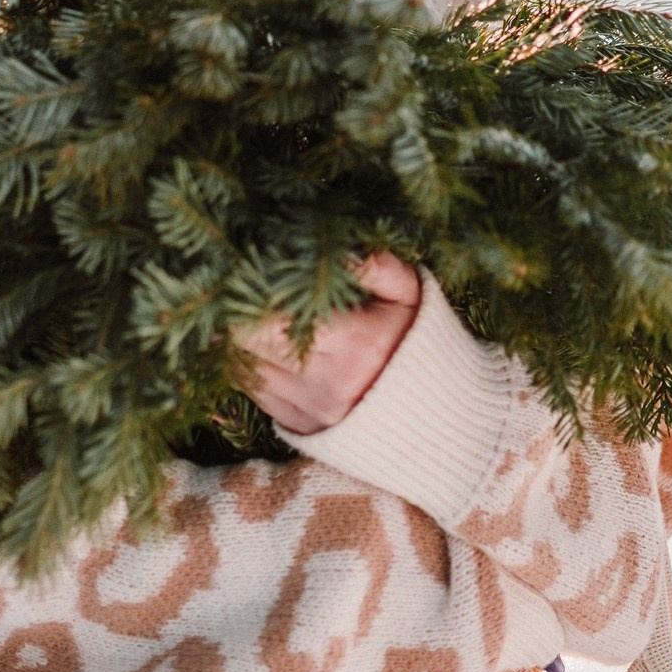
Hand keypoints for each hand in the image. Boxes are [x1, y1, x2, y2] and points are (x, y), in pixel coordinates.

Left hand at [235, 252, 421, 435]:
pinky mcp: (297, 427)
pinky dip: (245, 365)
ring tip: (243, 312)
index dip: (247, 290)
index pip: (269, 315)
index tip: (243, 268)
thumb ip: (374, 263)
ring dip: (235, 338)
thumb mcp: (408, 292)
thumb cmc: (419, 342)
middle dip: (232, 311)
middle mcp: (325, 381)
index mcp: (352, 342)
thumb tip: (335, 244)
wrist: (438, 413)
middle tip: (234, 286)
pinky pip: (251, 392)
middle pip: (244, 341)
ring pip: (240, 367)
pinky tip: (257, 344)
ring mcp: (309, 409)